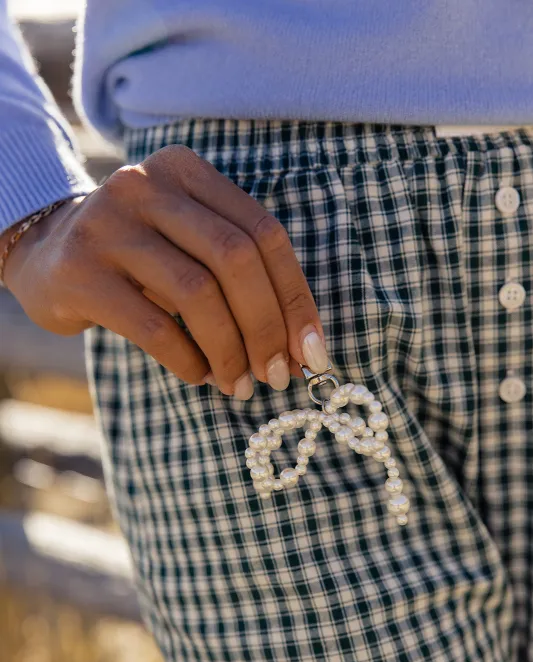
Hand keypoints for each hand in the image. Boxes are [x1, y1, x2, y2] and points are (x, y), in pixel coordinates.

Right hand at [1, 145, 328, 398]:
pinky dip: (187, 359)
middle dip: (267, 327)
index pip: (264, 233)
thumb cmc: (137, 256)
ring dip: (230, 350)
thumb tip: (300, 347)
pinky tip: (199, 375)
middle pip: (236, 259)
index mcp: (187, 172)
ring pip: (197, 293)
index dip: (296, 297)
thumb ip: (239, 275)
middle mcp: (147, 186)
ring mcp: (108, 225)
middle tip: (277, 375)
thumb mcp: (187, 241)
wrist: (44, 251)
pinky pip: (152, 325)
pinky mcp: (80, 271)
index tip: (311, 350)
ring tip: (239, 384)